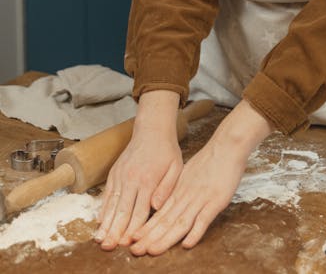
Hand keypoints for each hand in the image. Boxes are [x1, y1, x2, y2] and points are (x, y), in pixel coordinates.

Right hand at [95, 90, 181, 249]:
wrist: (152, 129)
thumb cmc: (166, 150)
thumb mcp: (176, 167)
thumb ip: (167, 188)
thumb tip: (157, 207)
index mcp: (148, 180)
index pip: (140, 210)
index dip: (134, 228)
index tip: (129, 243)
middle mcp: (131, 179)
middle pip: (122, 210)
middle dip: (115, 231)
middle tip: (109, 247)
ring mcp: (120, 176)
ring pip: (111, 204)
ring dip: (105, 223)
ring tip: (100, 239)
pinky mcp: (114, 173)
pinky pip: (107, 194)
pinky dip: (103, 209)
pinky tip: (99, 222)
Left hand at [128, 99, 273, 254]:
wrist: (226, 146)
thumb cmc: (210, 159)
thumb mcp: (188, 173)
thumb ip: (177, 189)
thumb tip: (165, 203)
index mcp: (179, 190)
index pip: (160, 212)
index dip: (147, 227)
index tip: (133, 239)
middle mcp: (187, 196)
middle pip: (166, 220)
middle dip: (150, 237)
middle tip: (135, 250)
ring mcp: (201, 199)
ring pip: (181, 222)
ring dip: (166, 238)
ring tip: (153, 251)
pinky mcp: (216, 201)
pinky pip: (204, 219)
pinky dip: (195, 232)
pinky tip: (187, 244)